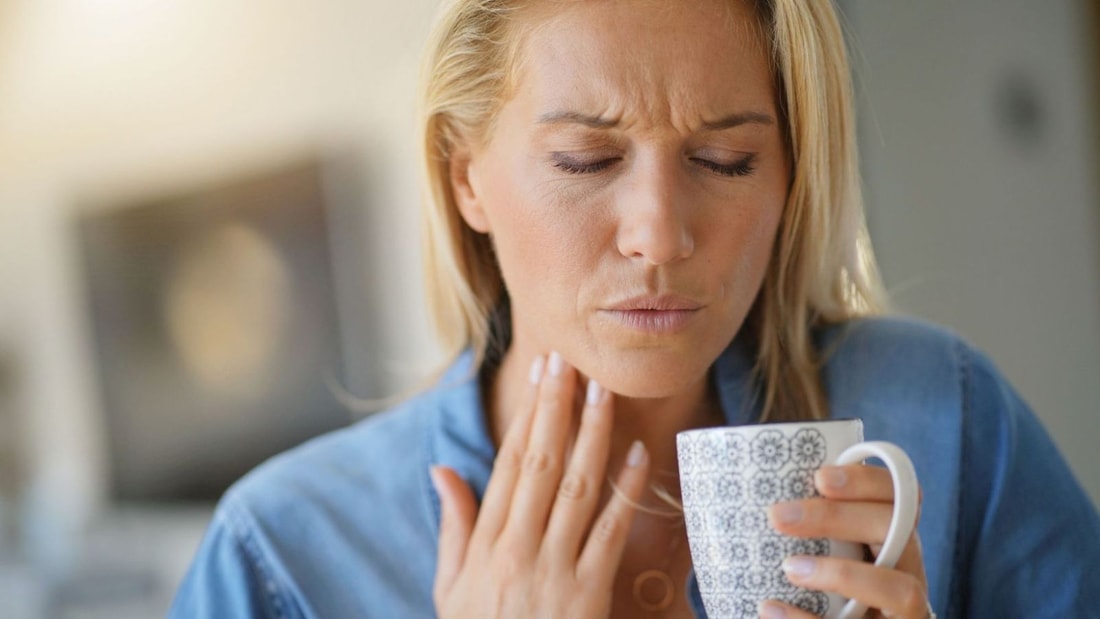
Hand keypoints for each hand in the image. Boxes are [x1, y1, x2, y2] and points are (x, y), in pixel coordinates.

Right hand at [429, 352, 650, 618]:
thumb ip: (454, 526)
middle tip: (569, 362)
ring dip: (594, 436)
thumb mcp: (450, 588)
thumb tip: (442, 469)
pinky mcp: (588, 595)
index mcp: (486, 543)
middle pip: (543, 464)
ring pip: (578, 489)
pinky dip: (626, 494)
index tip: (540, 375)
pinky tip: (639, 456)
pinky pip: (610, 535)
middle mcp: (518, 549)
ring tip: (604, 392)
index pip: (510, 463)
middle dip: (557, 409)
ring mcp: (554, 570)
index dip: (528, 415)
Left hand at [761, 465, 929, 618]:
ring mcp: (905, 612)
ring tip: (789, 568)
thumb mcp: (820, 550)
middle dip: (838, 517)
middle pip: (900, 531)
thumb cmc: (815, 590)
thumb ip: (806, 525)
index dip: (868, 481)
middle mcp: (909, 571)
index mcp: (893, 538)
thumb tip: (747, 494)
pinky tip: (770, 609)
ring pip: (903, 590)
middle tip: (778, 516)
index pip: (902, 494)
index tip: (819, 478)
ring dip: (844, 574)